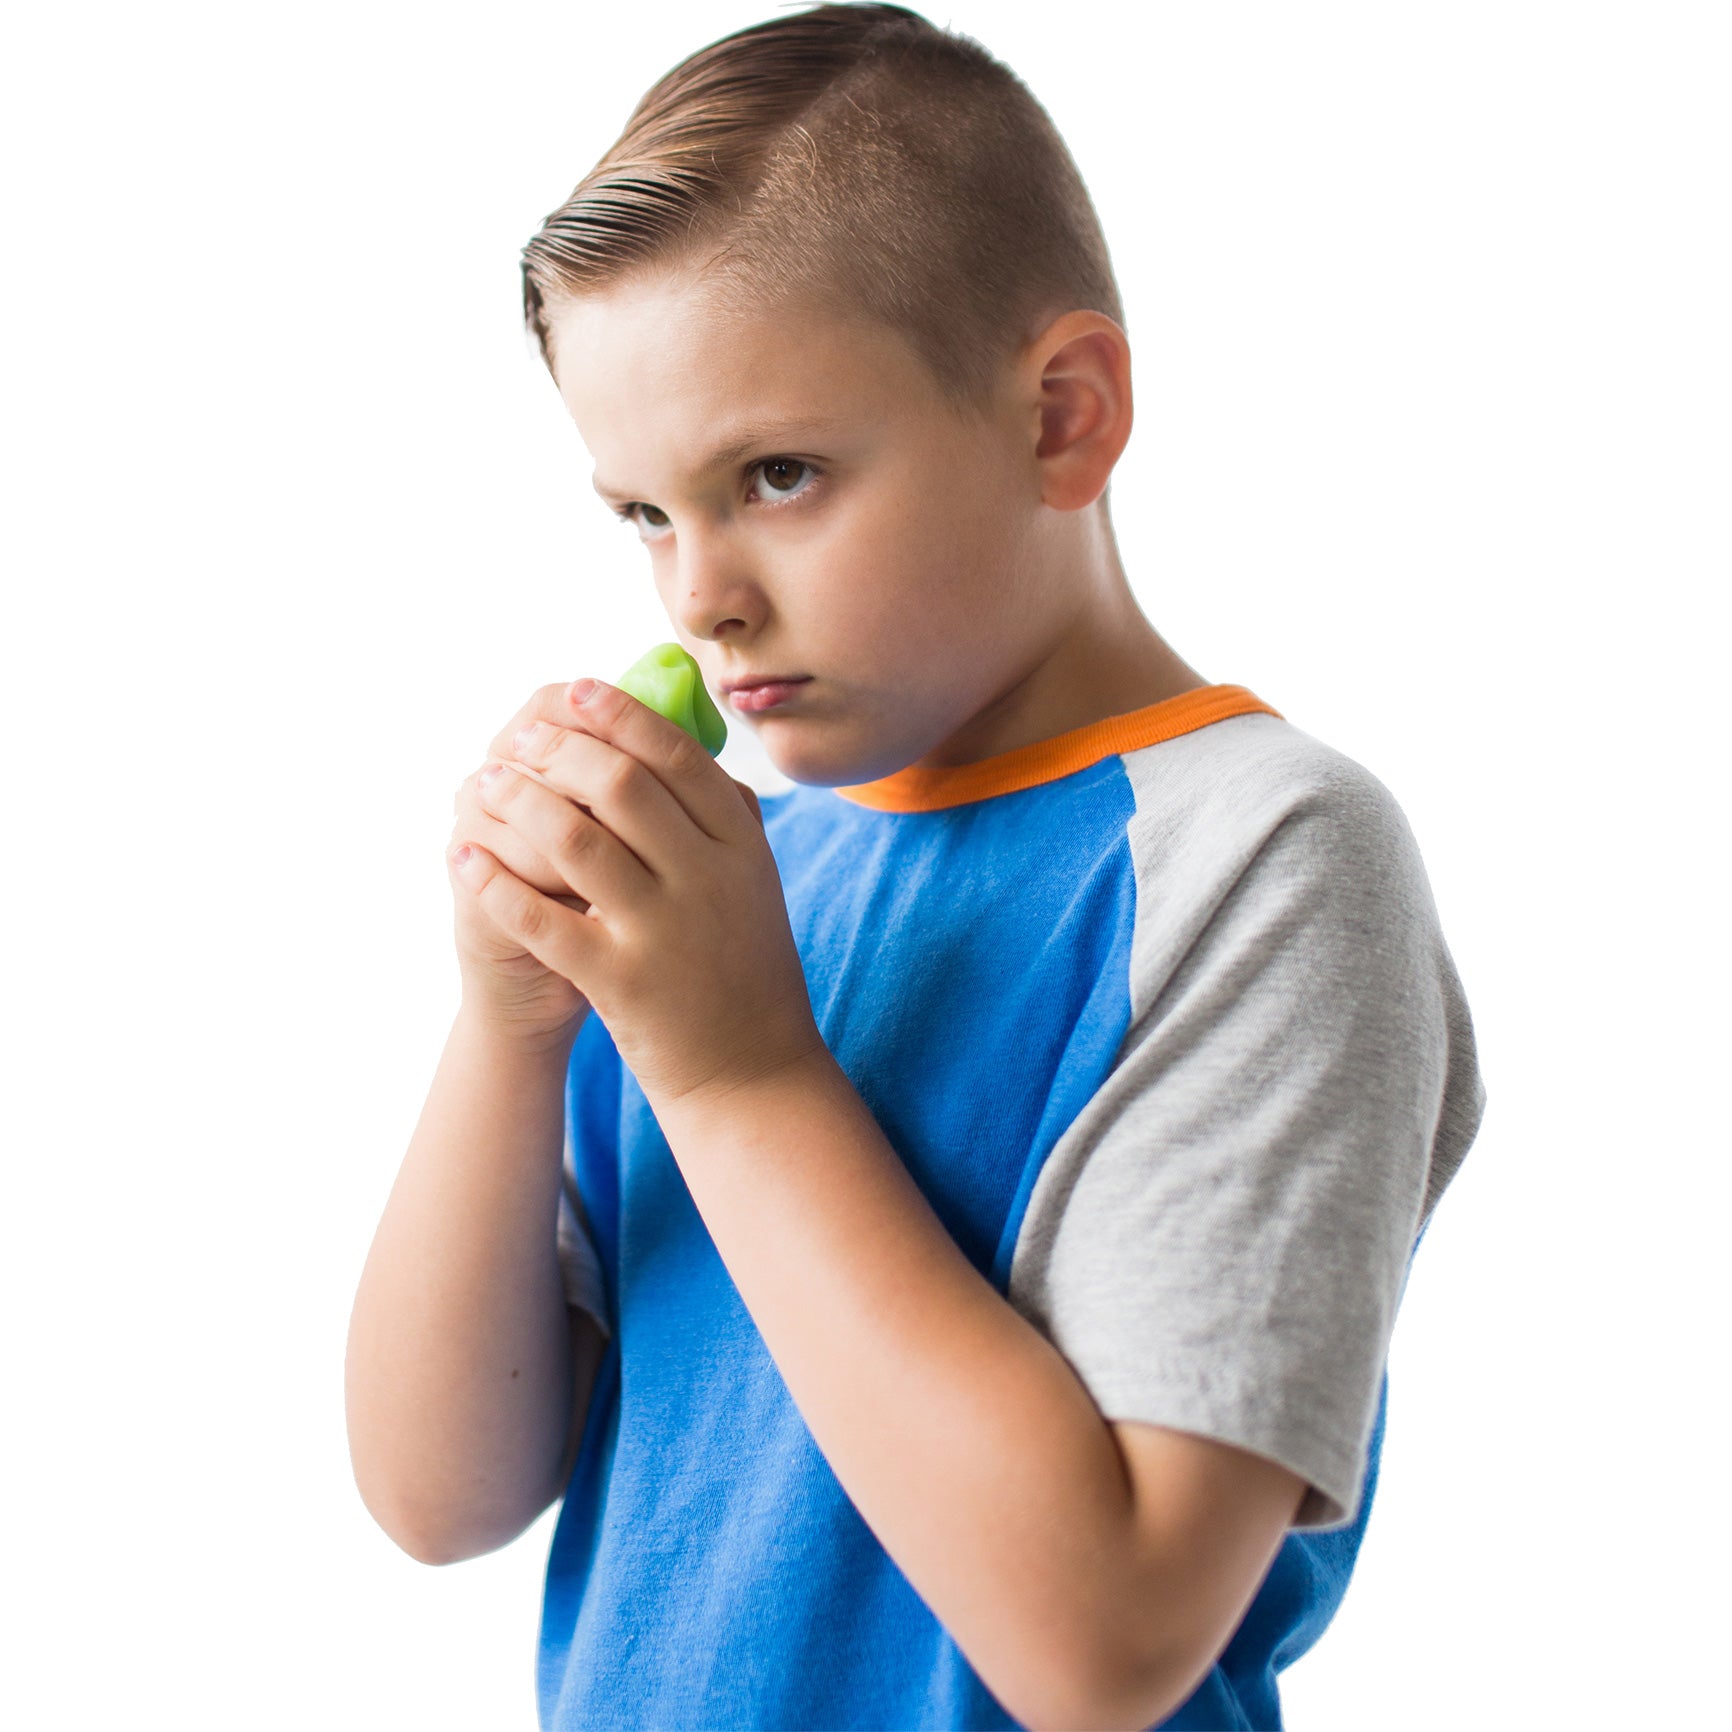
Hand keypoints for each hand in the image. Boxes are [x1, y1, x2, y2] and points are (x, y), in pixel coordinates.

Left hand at [450, 677, 823, 1102]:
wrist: (755, 1073)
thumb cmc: (746, 969)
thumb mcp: (754, 885)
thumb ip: (727, 816)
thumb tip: (684, 739)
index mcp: (742, 847)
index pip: (679, 757)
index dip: (622, 716)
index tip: (577, 690)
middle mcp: (708, 881)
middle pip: (622, 785)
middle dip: (559, 748)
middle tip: (517, 736)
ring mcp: (665, 933)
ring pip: (577, 841)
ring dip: (520, 801)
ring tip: (483, 780)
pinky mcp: (623, 983)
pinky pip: (544, 921)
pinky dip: (496, 883)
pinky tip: (465, 856)